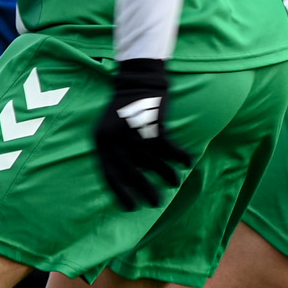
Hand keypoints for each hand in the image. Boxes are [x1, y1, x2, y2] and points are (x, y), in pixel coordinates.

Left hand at [93, 59, 192, 210]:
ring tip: (175, 182)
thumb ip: (114, 151)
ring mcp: (133, 132)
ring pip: (152, 161)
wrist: (137, 80)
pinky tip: (186, 161)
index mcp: (101, 142)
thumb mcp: (109, 129)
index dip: (121, 193)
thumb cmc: (125, 108)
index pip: (109, 174)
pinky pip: (167, 147)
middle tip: (155, 202)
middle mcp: (114, 139)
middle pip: (131, 172)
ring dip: (166, 173)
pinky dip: (178, 155)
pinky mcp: (151, 124)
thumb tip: (127, 180)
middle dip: (145, 189)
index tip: (132, 207)